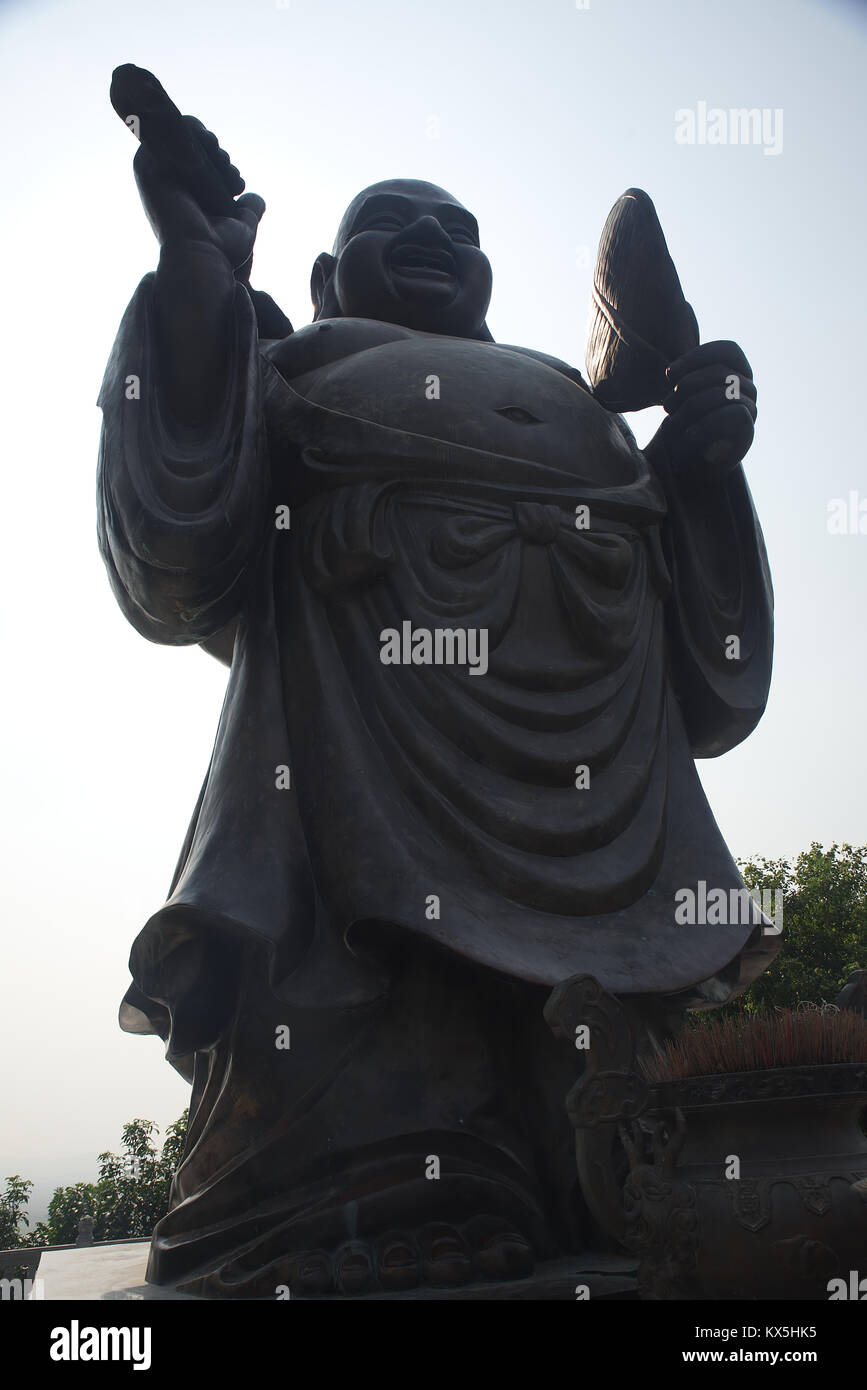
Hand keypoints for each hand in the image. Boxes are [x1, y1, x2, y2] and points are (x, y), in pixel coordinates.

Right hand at [133, 117, 264, 279]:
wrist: (201, 257)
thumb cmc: (219, 250)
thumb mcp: (240, 229)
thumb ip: (248, 212)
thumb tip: (255, 200)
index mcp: (180, 197)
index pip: (198, 163)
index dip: (220, 163)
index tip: (236, 184)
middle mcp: (165, 184)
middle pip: (192, 146)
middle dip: (219, 155)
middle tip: (232, 178)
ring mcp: (154, 173)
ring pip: (183, 134)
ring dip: (209, 141)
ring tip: (226, 165)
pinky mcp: (146, 165)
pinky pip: (167, 127)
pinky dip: (191, 129)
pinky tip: (211, 145)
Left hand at [651, 341, 756, 481]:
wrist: (693, 465)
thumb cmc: (684, 425)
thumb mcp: (680, 396)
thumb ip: (682, 377)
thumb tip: (671, 371)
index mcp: (735, 372)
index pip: (728, 350)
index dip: (698, 356)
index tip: (670, 373)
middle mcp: (748, 387)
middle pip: (721, 372)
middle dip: (687, 386)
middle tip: (666, 405)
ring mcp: (751, 407)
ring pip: (726, 392)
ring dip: (692, 406)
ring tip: (673, 421)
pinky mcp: (749, 428)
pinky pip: (734, 414)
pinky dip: (706, 424)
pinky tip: (688, 435)